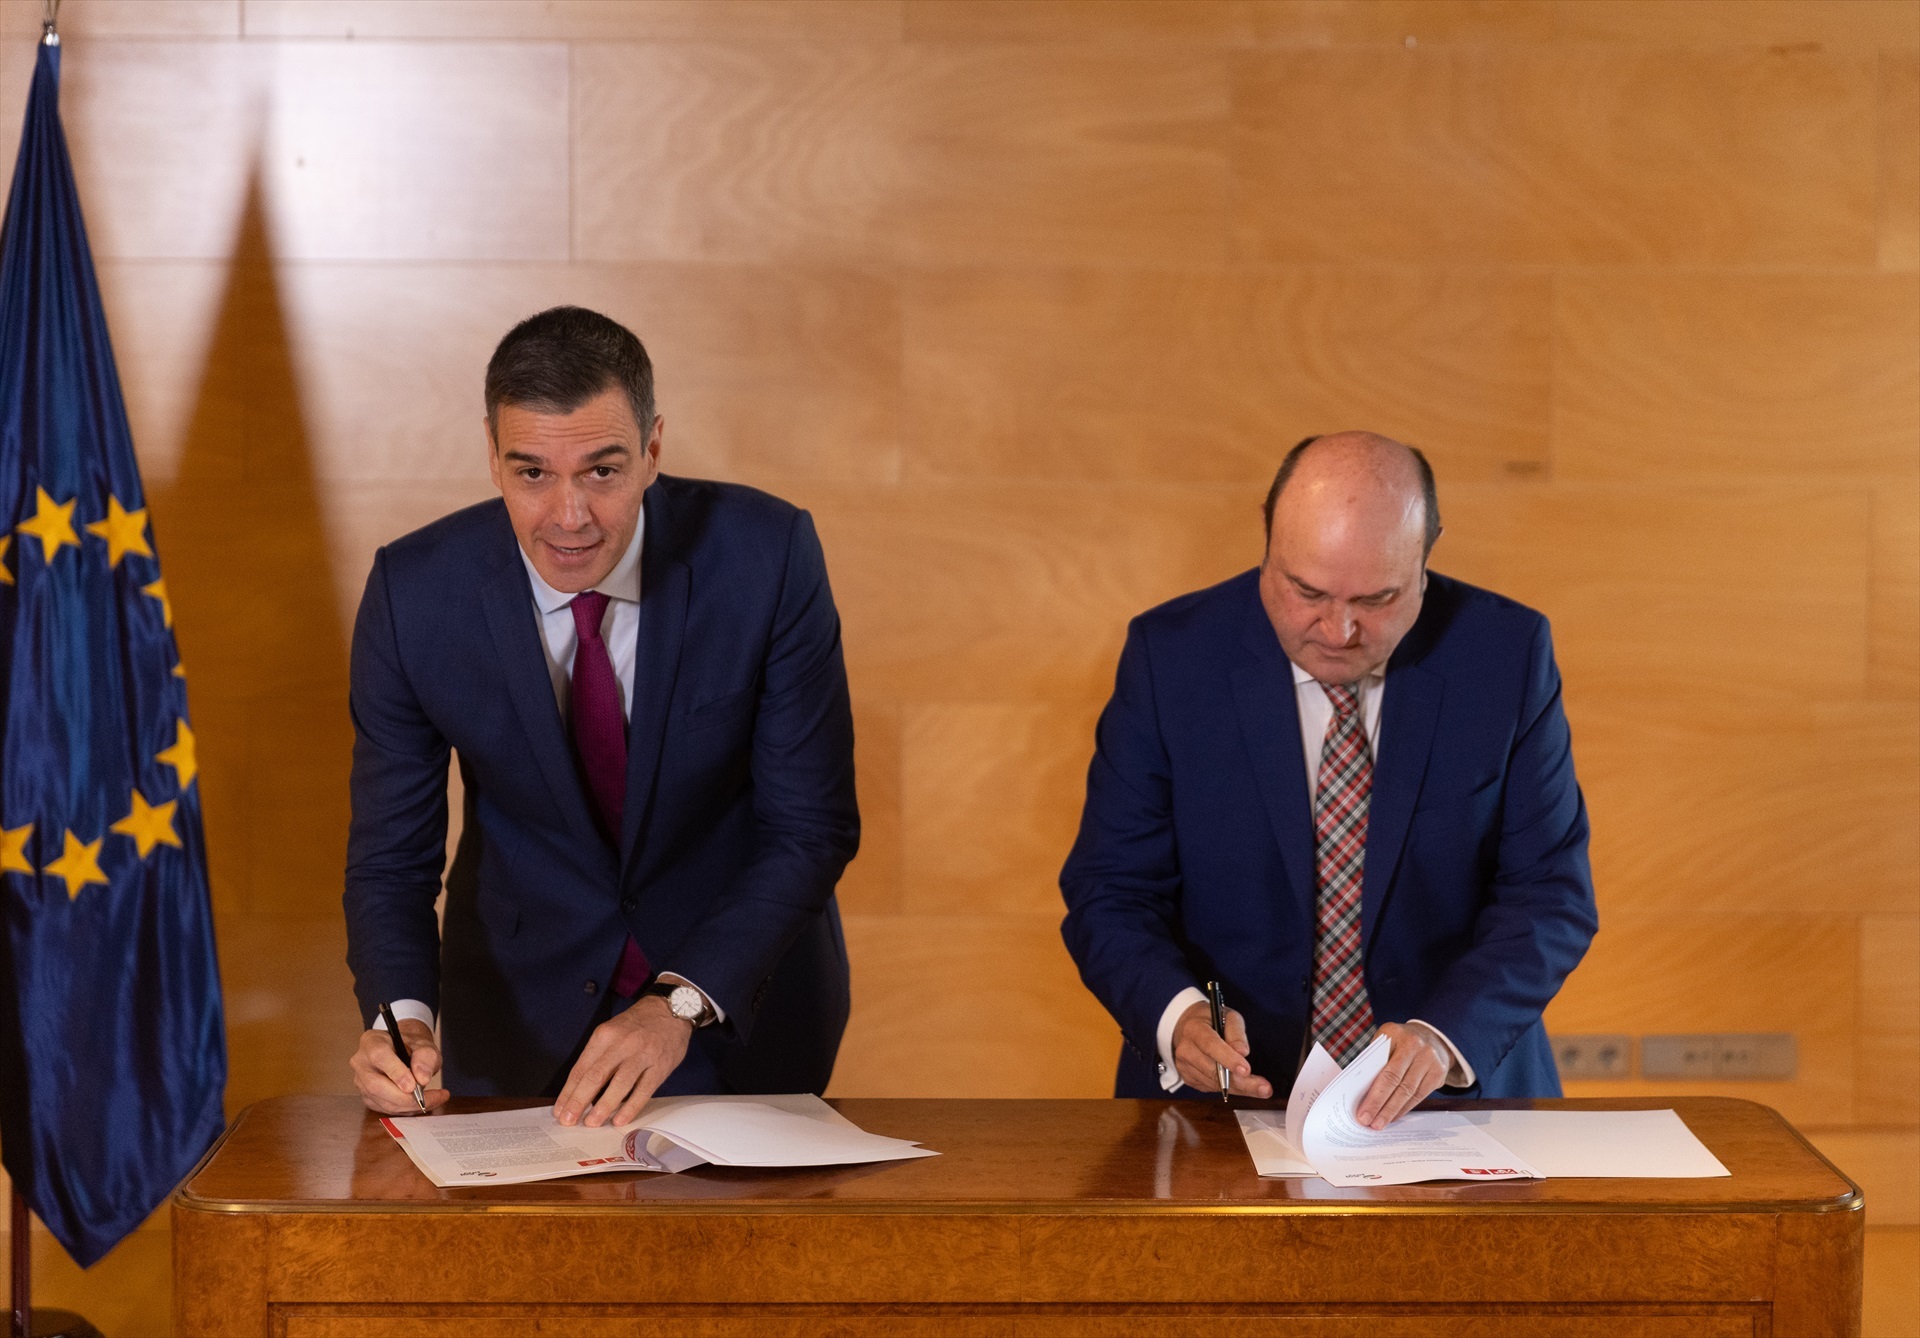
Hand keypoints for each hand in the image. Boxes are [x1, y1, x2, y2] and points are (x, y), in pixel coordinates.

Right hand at [351, 1019, 450, 1115]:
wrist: (405, 1049)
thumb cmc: (412, 1045)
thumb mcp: (424, 1044)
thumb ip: (425, 1057)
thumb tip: (422, 1078)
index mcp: (372, 1041)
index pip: (379, 1057)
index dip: (396, 1072)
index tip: (414, 1085)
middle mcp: (361, 1062)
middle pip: (376, 1085)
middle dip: (404, 1097)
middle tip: (428, 1098)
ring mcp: (361, 1081)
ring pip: (381, 1101)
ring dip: (408, 1106)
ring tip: (433, 1100)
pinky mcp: (367, 1096)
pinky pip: (385, 1108)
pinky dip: (406, 1109)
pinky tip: (423, 1103)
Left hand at [553, 995, 691, 1127]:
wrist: (671, 1011)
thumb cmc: (637, 1026)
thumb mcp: (611, 1031)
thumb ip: (597, 1057)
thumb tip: (579, 1091)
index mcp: (605, 1035)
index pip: (581, 1068)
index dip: (569, 1092)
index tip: (560, 1110)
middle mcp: (622, 1044)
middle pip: (596, 1076)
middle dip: (579, 1101)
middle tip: (569, 1120)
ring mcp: (643, 1055)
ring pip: (619, 1085)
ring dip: (603, 1107)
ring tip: (591, 1123)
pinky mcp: (660, 1067)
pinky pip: (643, 1091)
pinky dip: (630, 1107)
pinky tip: (619, 1120)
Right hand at [1172, 1001, 1271, 1097]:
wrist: (1186, 1028)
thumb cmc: (1211, 1020)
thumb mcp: (1227, 1016)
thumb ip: (1236, 1032)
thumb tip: (1243, 1052)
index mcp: (1193, 1029)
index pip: (1211, 1046)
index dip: (1229, 1059)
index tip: (1246, 1070)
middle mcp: (1185, 1049)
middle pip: (1213, 1071)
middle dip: (1241, 1082)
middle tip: (1264, 1088)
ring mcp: (1184, 1066)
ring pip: (1214, 1083)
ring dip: (1239, 1088)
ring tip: (1260, 1088)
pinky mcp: (1188, 1079)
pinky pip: (1211, 1088)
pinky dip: (1229, 1089)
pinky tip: (1242, 1086)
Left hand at [1353, 1021, 1448, 1129]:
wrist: (1431, 1035)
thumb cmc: (1398, 1041)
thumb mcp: (1384, 1041)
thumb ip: (1374, 1062)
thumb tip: (1361, 1094)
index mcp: (1396, 1035)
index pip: (1385, 1071)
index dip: (1374, 1095)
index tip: (1362, 1112)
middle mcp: (1416, 1046)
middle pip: (1397, 1083)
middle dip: (1381, 1106)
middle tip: (1369, 1122)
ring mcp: (1430, 1060)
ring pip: (1410, 1092)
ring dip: (1393, 1111)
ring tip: (1379, 1123)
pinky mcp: (1439, 1073)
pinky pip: (1420, 1095)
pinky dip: (1405, 1107)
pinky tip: (1394, 1116)